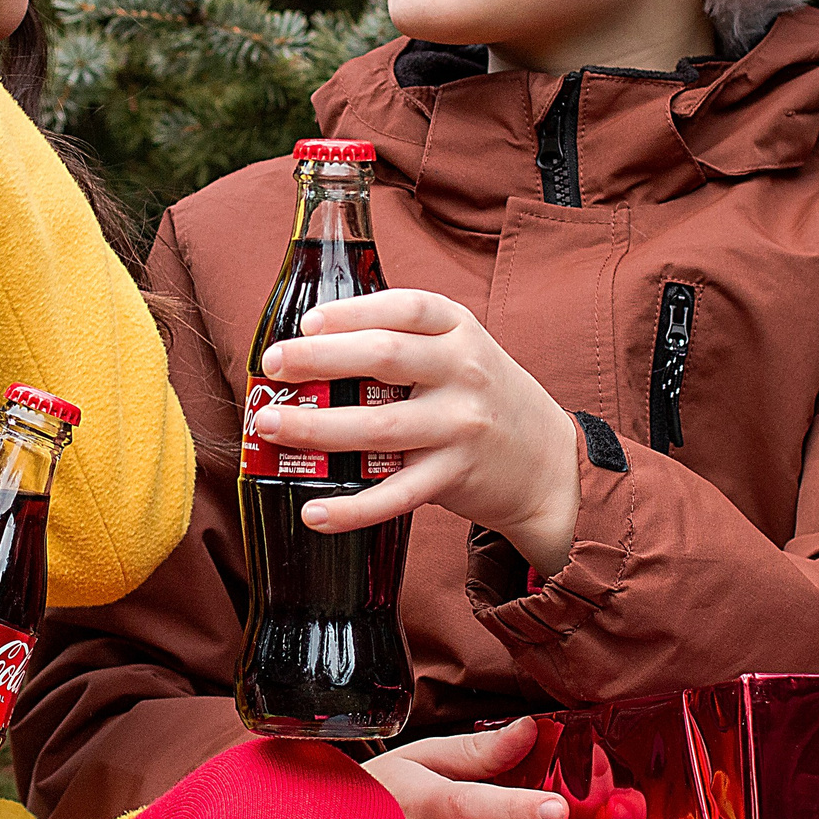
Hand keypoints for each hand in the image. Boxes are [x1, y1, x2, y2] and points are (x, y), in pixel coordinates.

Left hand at [253, 290, 582, 574]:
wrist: (550, 463)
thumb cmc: (483, 397)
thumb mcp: (460, 349)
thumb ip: (405, 339)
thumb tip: (311, 344)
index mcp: (459, 330)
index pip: (403, 308)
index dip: (350, 312)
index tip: (305, 322)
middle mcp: (462, 372)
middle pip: (382, 357)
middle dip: (317, 359)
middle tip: (271, 365)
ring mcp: (459, 426)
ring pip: (377, 427)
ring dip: (315, 427)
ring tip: (268, 425)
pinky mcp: (454, 477)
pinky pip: (394, 494)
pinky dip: (351, 508)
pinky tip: (313, 510)